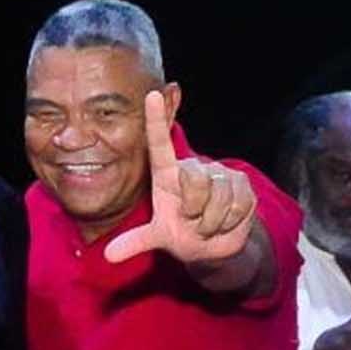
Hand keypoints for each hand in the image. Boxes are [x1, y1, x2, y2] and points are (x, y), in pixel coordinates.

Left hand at [102, 91, 256, 264]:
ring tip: (207, 223)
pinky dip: (229, 222)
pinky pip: (238, 205)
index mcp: (168, 175)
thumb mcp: (158, 237)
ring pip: (217, 197)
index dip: (156, 120)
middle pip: (194, 181)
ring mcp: (220, 174)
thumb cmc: (182, 233)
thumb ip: (135, 242)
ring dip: (210, 221)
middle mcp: (193, 168)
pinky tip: (225, 221)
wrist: (214, 246)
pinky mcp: (243, 184)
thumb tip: (107, 254)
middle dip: (193, 210)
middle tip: (192, 221)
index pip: (159, 144)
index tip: (151, 95)